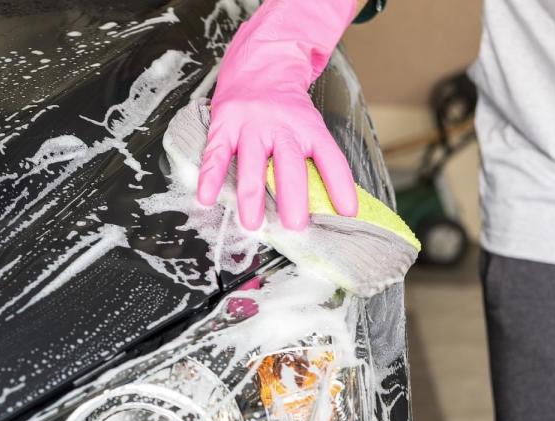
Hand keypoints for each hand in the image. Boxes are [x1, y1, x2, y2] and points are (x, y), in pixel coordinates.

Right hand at [197, 0, 358, 230]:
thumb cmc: (286, 105)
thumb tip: (332, 204)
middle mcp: (281, 126)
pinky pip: (216, 154)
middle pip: (290, 165)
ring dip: (252, 196)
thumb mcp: (309, 123)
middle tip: (295, 225)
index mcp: (308, 127)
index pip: (330, 157)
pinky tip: (206, 198)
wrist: (261, 60)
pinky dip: (210, 178)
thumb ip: (315, 159)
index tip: (348, 212)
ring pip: (252, 163)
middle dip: (293, 197)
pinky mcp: (224, 124)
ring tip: (253, 224)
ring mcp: (251, 125)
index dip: (340, 185)